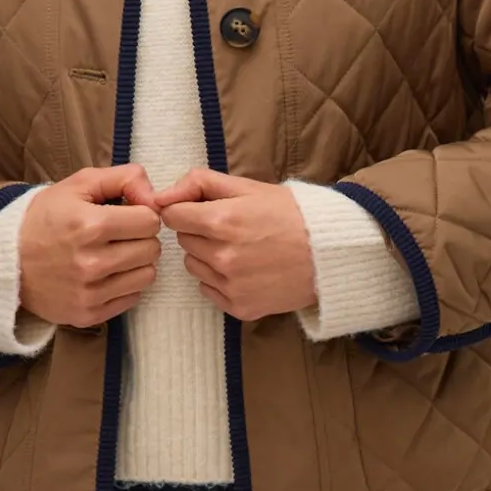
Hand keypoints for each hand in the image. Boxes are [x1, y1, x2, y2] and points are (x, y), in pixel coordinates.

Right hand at [19, 164, 162, 329]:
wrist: (6, 259)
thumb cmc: (45, 217)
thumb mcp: (79, 184)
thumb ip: (125, 178)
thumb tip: (156, 197)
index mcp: (90, 226)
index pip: (150, 221)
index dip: (141, 214)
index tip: (126, 215)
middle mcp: (91, 263)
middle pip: (151, 250)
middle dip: (140, 238)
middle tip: (119, 235)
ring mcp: (89, 293)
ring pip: (147, 276)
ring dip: (136, 263)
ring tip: (113, 254)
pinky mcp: (87, 315)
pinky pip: (132, 299)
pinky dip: (124, 285)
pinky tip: (105, 275)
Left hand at [149, 168, 317, 322]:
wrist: (330, 253)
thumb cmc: (291, 214)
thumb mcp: (247, 187)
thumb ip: (199, 183)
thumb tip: (160, 196)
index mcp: (222, 222)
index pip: (173, 216)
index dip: (186, 209)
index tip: (203, 210)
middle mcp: (223, 257)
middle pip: (183, 240)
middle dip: (199, 231)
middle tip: (230, 228)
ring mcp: (231, 286)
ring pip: (193, 266)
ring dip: (207, 256)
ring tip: (239, 248)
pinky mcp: (239, 307)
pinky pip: (209, 289)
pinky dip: (220, 280)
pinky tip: (246, 269)